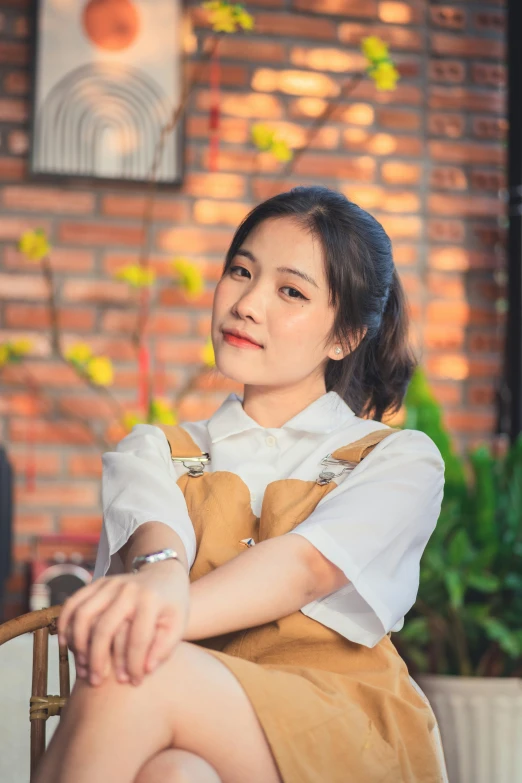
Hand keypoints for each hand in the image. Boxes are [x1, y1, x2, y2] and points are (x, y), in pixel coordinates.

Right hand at [57, 560, 188, 686]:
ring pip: (83, 615)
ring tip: (82, 667)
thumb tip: (145, 671)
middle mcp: (128, 590)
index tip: (133, 683)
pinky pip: (74, 602)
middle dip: (98, 659)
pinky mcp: (98, 582)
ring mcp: (110, 584)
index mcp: (151, 600)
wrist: (164, 574)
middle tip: (96, 682)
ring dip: (78, 644)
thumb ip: (164, 648)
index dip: (134, 665)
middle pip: (104, 628)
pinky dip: (66, 623)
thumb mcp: (178, 625)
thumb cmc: (171, 606)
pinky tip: (68, 644)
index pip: (138, 639)